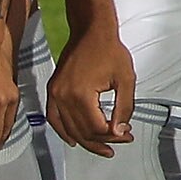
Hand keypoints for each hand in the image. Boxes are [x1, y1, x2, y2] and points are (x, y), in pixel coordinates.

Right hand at [46, 26, 134, 156]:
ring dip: (86, 141)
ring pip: (69, 128)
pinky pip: (54, 118)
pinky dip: (63, 131)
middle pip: (82, 131)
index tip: (128, 134)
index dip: (113, 136)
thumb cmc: (110, 50)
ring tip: (103, 148)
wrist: (91, 31)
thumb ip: (124, 108)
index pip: (96, 128)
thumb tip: (120, 132)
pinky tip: (74, 140)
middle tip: (120, 142)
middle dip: (103, 141)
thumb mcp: (126, 79)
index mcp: (81, 95)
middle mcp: (63, 97)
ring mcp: (55, 94)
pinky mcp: (53, 90)